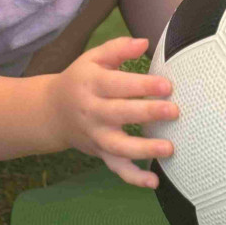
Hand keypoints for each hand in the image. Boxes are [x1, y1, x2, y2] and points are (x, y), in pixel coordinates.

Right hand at [54, 36, 177, 187]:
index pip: (117, 84)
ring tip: (169, 148)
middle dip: (147, 113)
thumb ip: (118, 49)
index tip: (167, 85)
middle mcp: (92, 112)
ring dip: (143, 149)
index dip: (142, 85)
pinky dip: (134, 177)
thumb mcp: (93, 59)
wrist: (51, 112)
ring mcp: (96, 136)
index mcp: (91, 84)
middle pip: (119, 114)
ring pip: (118, 146)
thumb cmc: (81, 80)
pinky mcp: (101, 153)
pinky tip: (154, 181)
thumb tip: (144, 43)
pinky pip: (116, 168)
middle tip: (174, 111)